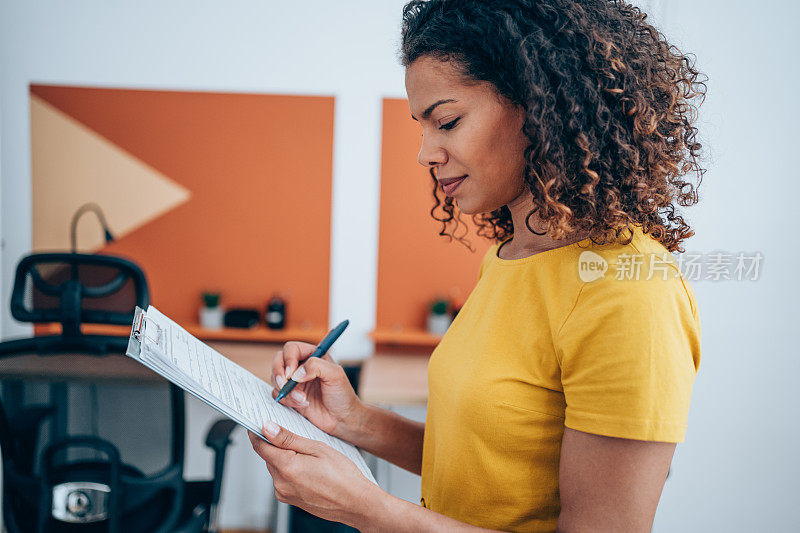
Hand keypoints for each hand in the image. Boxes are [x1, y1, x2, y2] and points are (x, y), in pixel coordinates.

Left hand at [248, 423, 381, 525]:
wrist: (356, 503)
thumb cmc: (343, 476)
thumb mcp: (318, 448)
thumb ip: (289, 438)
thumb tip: (268, 428)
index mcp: (287, 467)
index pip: (260, 446)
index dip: (258, 432)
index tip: (259, 423)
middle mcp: (281, 483)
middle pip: (269, 457)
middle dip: (277, 445)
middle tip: (296, 436)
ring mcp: (285, 494)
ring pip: (276, 468)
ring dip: (286, 458)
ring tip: (309, 455)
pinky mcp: (291, 500)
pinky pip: (284, 479)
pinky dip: (291, 470)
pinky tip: (310, 468)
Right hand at [271, 341, 363, 440]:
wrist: (342, 419)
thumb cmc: (343, 395)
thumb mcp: (336, 375)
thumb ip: (317, 366)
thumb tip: (297, 373)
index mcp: (313, 355)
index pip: (292, 349)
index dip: (288, 359)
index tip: (291, 373)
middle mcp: (302, 366)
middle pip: (279, 360)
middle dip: (279, 372)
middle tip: (285, 385)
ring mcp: (295, 381)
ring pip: (276, 378)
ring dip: (286, 389)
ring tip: (302, 398)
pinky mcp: (290, 395)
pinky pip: (277, 393)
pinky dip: (286, 399)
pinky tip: (302, 404)